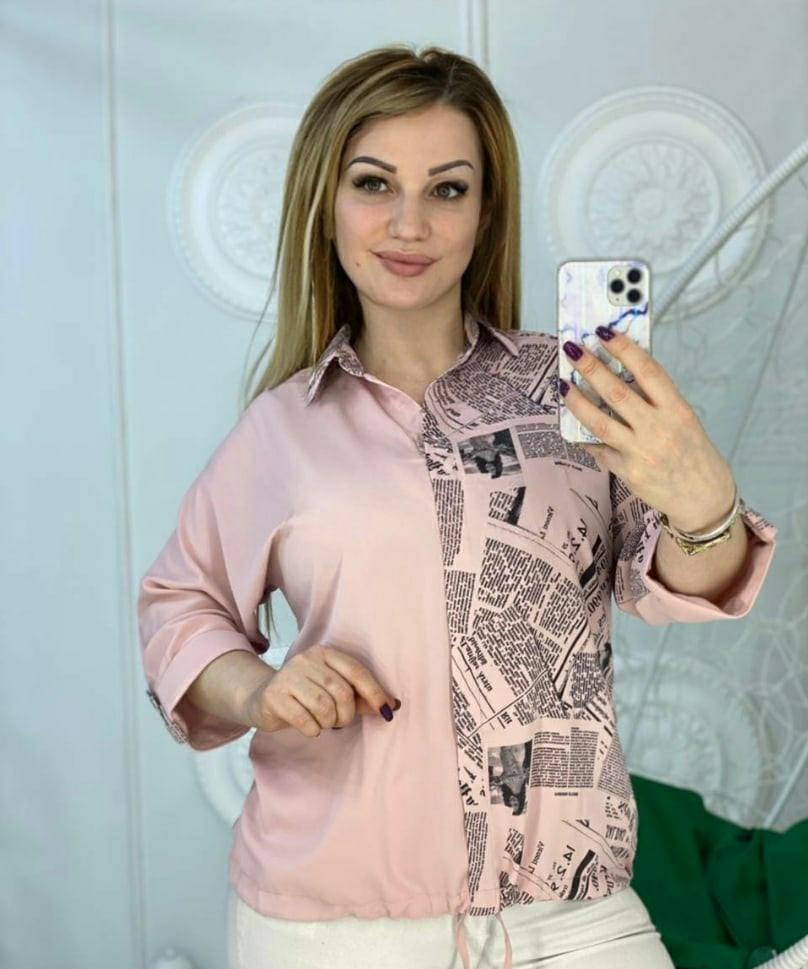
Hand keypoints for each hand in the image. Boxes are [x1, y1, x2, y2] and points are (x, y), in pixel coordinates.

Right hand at [242, 643, 400, 737]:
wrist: (261, 699)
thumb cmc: (305, 696)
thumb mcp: (333, 692)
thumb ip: (361, 698)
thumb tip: (392, 706)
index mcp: (324, 653)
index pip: (356, 671)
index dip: (374, 692)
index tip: (386, 711)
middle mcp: (306, 660)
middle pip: (342, 691)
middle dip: (347, 714)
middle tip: (340, 722)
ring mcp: (288, 676)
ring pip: (324, 706)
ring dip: (329, 722)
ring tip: (323, 723)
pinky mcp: (275, 696)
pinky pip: (305, 719)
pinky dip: (313, 729)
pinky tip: (309, 727)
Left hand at [558, 327, 735, 532]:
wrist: (702, 497)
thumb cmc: (692, 452)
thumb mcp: (682, 419)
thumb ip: (655, 400)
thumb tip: (620, 374)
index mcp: (676, 409)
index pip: (648, 371)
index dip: (624, 349)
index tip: (603, 332)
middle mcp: (659, 428)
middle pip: (617, 392)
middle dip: (591, 368)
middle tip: (573, 350)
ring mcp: (641, 451)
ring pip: (599, 421)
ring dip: (577, 400)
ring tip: (563, 384)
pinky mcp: (627, 471)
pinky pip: (599, 449)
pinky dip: (585, 437)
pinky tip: (574, 426)